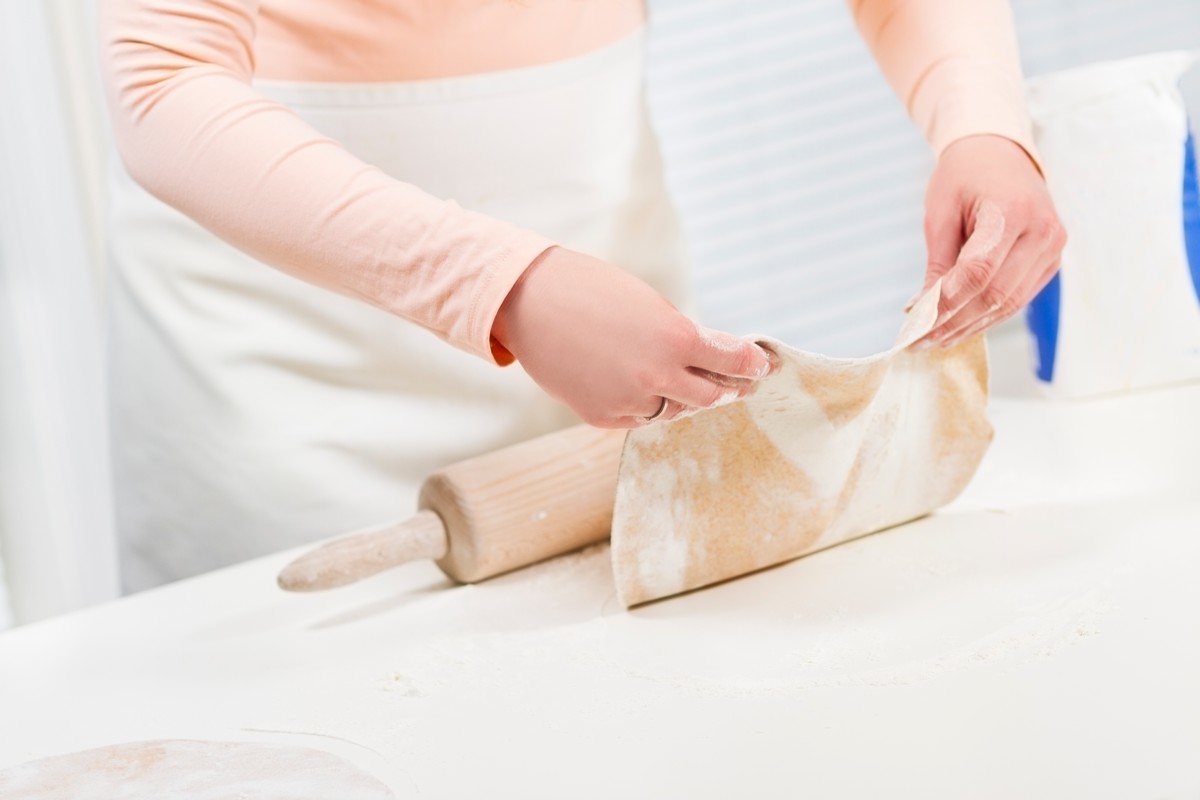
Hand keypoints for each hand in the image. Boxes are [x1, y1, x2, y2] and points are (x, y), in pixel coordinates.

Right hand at [492, 246, 771, 427]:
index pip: (732, 361)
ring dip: (684, 399)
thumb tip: (714, 354)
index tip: (761, 367)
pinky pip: (638, 418)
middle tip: (739, 387)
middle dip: (727, 389)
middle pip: (710, 396)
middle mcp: (657, 376)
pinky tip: (644, 390)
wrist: (529, 302)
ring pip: (674, 412)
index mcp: (676, 340)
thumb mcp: (651, 305)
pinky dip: (646, 406)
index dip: (751, 366)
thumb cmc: (591, 290)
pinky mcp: (602, 416)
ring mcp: (629, 401)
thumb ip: (684, 335)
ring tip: (687, 386)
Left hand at [917, 134, 1065, 346]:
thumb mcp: (940, 212)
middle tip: (922, 341)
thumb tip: (924, 310)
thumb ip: (938, 263)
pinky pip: (1019, 297)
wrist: (999, 152)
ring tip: (937, 340)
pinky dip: (988, 315)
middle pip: (996, 294)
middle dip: (955, 323)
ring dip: (971, 326)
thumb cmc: (965, 175)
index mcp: (1012, 211)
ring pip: (1009, 303)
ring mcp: (1053, 247)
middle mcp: (1042, 231)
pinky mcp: (1051, 260)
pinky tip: (961, 325)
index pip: (977, 272)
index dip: (946, 305)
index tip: (917, 327)